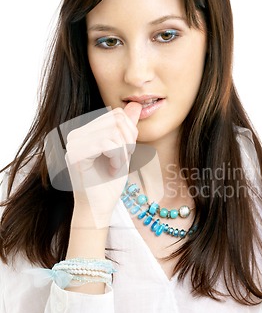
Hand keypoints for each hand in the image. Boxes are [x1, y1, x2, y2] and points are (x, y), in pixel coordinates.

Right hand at [65, 102, 141, 227]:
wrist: (99, 208)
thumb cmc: (109, 183)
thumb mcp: (124, 151)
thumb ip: (127, 128)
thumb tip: (136, 104)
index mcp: (85, 131)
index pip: (116, 114)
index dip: (129, 132)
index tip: (126, 152)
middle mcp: (76, 133)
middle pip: (116, 119)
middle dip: (128, 141)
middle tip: (122, 159)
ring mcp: (73, 143)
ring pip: (113, 132)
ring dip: (122, 152)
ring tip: (116, 166)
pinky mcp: (76, 154)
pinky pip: (107, 143)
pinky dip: (117, 158)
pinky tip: (112, 170)